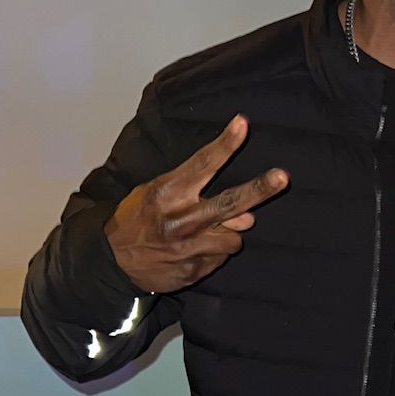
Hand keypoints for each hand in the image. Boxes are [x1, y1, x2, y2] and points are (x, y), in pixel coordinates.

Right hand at [104, 117, 287, 293]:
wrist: (112, 261)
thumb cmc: (136, 219)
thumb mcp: (155, 194)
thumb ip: (198, 198)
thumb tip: (246, 216)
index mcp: (166, 193)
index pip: (202, 164)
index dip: (225, 144)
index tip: (243, 124)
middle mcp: (180, 220)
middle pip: (230, 203)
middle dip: (259, 189)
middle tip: (282, 177)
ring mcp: (188, 248)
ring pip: (234, 237)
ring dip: (227, 233)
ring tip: (204, 232)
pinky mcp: (193, 271)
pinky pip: (221, 258)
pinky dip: (214, 252)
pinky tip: (194, 249)